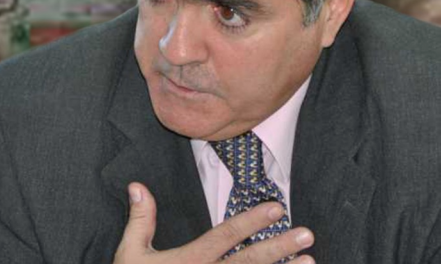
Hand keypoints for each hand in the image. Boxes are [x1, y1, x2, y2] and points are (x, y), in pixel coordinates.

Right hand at [114, 182, 314, 263]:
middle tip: (307, 234)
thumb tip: (138, 185)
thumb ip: (140, 220)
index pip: (224, 236)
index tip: (276, 208)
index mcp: (188, 262)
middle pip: (248, 262)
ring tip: (310, 262)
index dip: (250, 221)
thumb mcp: (130, 255)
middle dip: (278, 247)